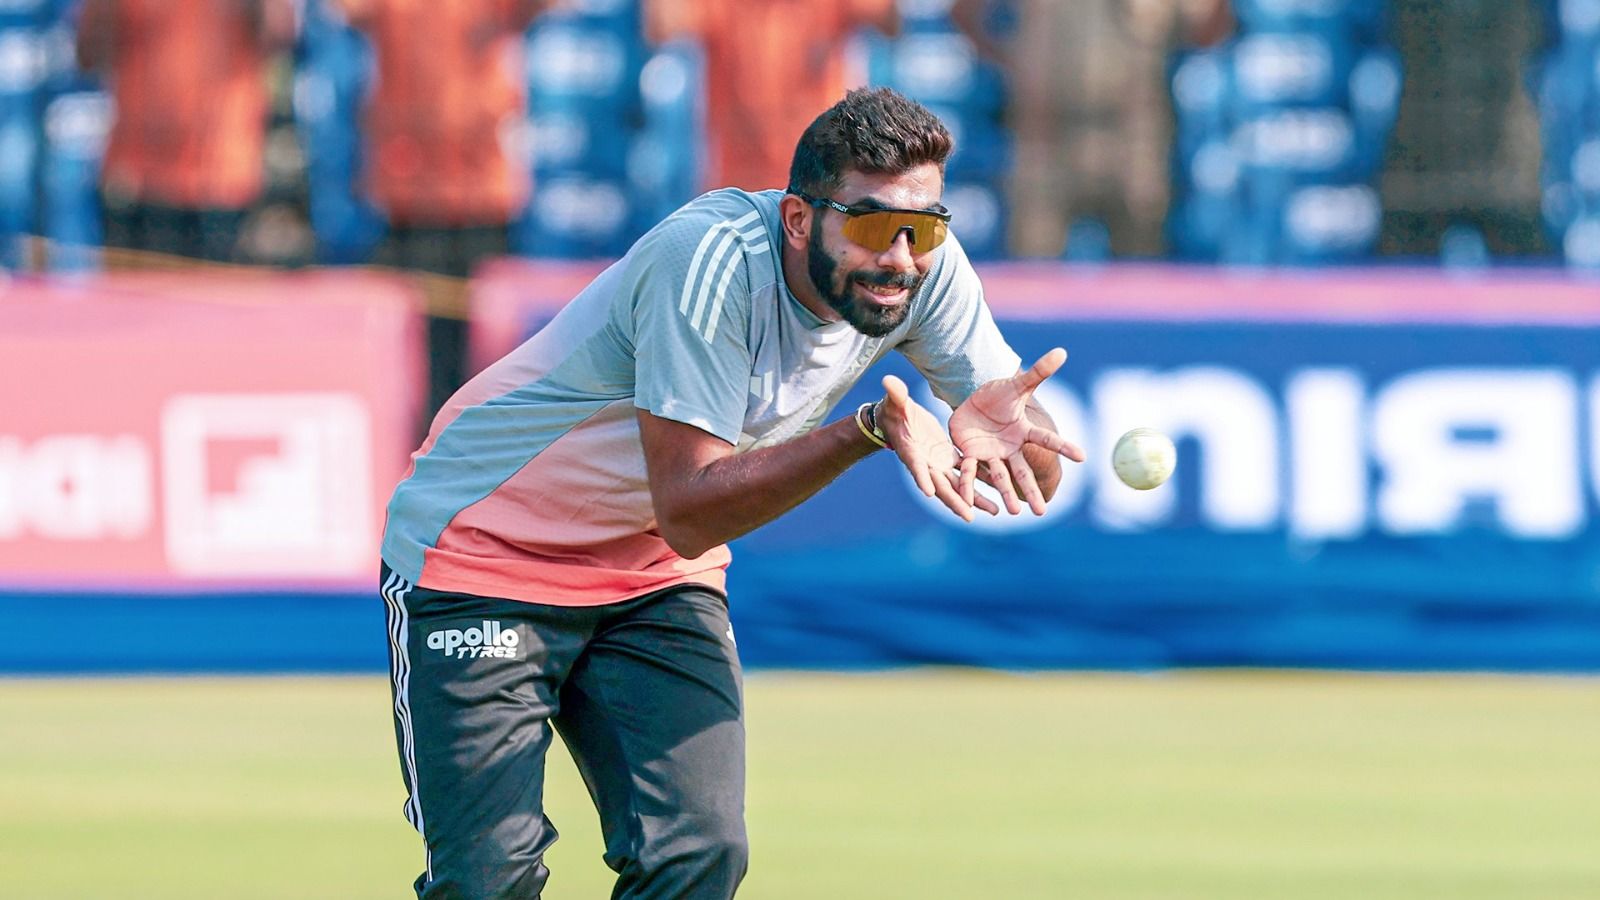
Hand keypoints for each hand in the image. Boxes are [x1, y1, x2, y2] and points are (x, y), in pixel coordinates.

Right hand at [877, 375, 998, 521]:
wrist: (899, 418)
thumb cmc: (894, 409)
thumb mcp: (895, 401)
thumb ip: (895, 394)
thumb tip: (888, 380)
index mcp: (911, 451)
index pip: (915, 465)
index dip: (921, 477)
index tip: (929, 491)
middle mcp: (925, 463)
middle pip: (940, 485)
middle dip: (955, 501)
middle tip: (969, 516)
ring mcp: (938, 463)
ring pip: (958, 484)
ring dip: (974, 498)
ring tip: (995, 510)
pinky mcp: (948, 457)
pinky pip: (967, 470)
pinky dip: (982, 478)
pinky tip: (1000, 485)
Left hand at [948, 348, 1086, 515]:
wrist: (973, 402)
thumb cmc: (998, 396)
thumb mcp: (1016, 385)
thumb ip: (1039, 373)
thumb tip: (1062, 351)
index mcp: (1023, 431)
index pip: (1047, 439)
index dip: (1065, 446)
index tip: (1083, 457)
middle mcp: (1009, 448)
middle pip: (1022, 471)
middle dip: (1031, 490)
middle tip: (1042, 512)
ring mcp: (990, 454)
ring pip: (999, 477)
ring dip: (1006, 494)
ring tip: (1014, 513)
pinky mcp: (970, 454)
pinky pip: (969, 470)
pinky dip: (968, 484)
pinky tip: (968, 501)